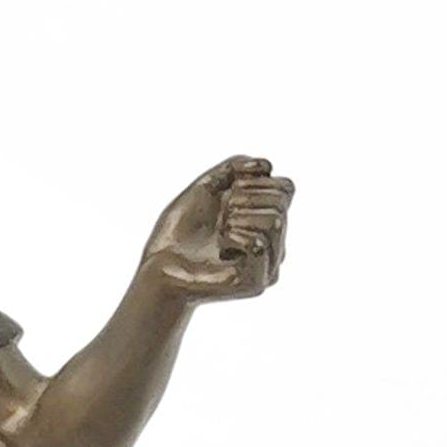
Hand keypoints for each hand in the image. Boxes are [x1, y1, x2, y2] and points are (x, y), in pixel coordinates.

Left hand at [142, 155, 293, 301]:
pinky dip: (236, 236)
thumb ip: (236, 167)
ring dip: (239, 217)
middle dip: (246, 197)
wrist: (160, 265)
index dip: (258, 181)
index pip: (286, 188)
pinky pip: (259, 244)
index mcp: (263, 218)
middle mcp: (271, 241)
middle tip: (222, 214)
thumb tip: (267, 165)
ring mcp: (266, 264)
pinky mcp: (256, 282)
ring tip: (222, 231)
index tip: (231, 189)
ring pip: (275, 221)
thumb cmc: (179, 231)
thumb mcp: (206, 186)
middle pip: (282, 201)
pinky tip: (222, 246)